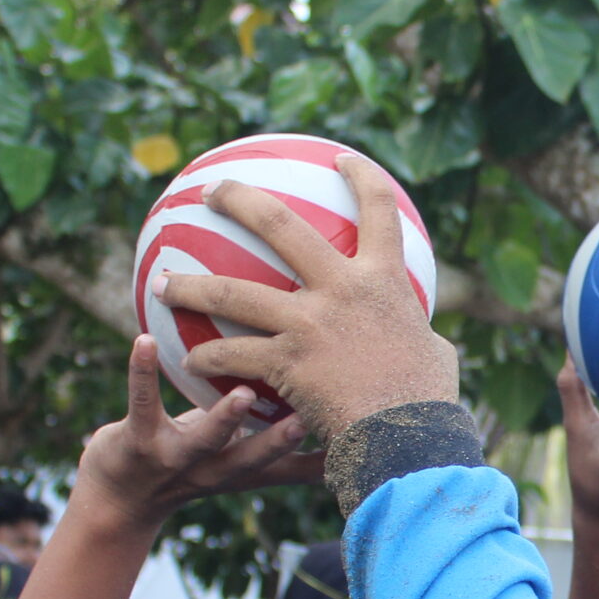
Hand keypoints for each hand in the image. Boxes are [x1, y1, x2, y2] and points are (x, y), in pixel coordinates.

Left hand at [70, 339, 325, 531]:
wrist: (117, 504)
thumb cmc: (188, 464)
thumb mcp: (242, 459)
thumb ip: (283, 442)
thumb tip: (331, 413)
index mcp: (245, 470)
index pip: (292, 468)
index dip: (324, 457)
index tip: (360, 439)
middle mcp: (216, 470)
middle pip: (253, 458)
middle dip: (280, 443)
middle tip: (308, 422)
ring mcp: (176, 459)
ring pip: (204, 439)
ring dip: (223, 419)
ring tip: (243, 395)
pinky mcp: (136, 442)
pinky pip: (141, 402)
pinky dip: (142, 372)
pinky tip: (144, 341)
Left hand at [157, 150, 456, 441]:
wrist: (410, 439)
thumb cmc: (430, 403)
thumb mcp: (436, 354)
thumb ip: (420, 334)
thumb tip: (425, 337)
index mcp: (384, 280)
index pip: (379, 210)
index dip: (360, 176)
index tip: (340, 159)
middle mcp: (342, 288)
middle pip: (282, 225)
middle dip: (240, 199)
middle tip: (213, 192)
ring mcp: (310, 322)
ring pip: (234, 291)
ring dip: (191, 285)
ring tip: (162, 283)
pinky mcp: (285, 361)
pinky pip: (233, 353)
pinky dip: (207, 358)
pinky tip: (189, 363)